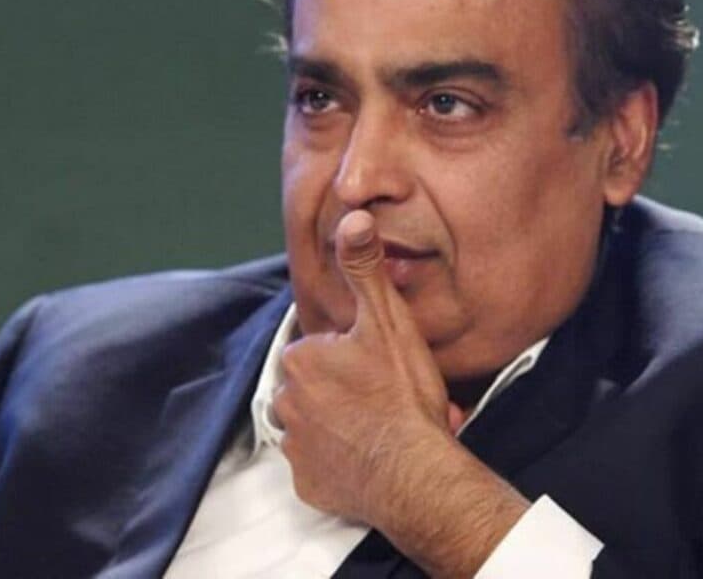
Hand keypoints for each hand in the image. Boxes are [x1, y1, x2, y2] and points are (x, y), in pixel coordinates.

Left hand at [275, 209, 528, 576]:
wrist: (415, 472)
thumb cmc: (402, 395)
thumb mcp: (387, 320)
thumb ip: (365, 268)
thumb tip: (353, 218)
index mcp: (301, 358)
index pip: (320, 346)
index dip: (353, 352)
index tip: (380, 363)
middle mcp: (287, 401)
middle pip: (316, 384)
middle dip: (346, 387)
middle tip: (387, 394)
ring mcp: (296, 446)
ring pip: (316, 423)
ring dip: (342, 422)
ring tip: (383, 424)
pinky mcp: (307, 483)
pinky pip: (319, 464)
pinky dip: (340, 460)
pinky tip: (371, 455)